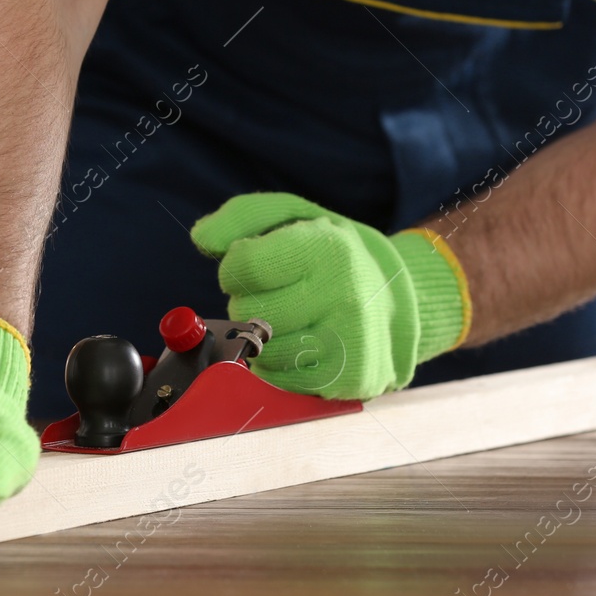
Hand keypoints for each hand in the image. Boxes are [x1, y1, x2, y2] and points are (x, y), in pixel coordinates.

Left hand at [190, 193, 469, 399]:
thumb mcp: (292, 215)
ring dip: (263, 338)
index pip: (244, 267)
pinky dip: (280, 364)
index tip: (250, 265)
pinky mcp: (350, 379)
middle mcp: (344, 295)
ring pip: (262, 353)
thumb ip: (241, 217)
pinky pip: (282, 380)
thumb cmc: (330, 253)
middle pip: (249, 314)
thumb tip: (201, 238)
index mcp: (328, 248)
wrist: (394, 294)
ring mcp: (349, 341)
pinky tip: (302, 341)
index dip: (234, 268)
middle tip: (276, 293)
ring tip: (291, 317)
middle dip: (249, 303)